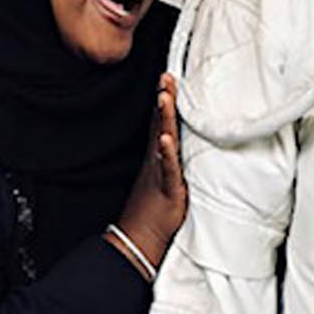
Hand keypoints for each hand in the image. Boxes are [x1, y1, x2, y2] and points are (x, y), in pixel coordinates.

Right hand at [113, 73, 187, 271]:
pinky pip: (166, 167)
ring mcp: (160, 172)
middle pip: (160, 124)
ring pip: (163, 140)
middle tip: (166, 77)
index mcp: (158, 157)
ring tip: (164, 97)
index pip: (161, 123)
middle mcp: (157, 160)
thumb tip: (174, 146)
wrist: (139, 236)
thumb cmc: (154, 211)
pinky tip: (164, 138)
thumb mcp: (165, 179)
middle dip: (164, 99)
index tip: (168, 79)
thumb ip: (170, 161)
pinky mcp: (166, 187)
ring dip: (163, 118)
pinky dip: (165, 152)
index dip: (165, 101)